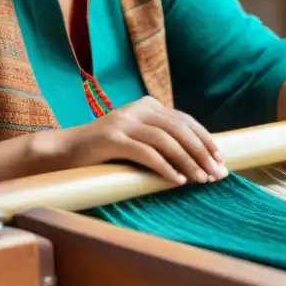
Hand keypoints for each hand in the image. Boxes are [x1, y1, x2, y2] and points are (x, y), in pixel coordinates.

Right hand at [60, 96, 227, 185]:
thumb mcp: (137, 139)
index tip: (221, 160)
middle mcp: (138, 109)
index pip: (185, 121)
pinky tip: (177, 180)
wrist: (64, 151)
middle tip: (217, 174)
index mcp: (148, 105)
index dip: (206, 140)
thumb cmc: (105, 151)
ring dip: (188, 162)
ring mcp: (124, 122)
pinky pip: (146, 152)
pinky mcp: (112, 138)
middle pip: (180, 129)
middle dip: (202, 153)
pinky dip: (165, 167)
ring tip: (201, 180)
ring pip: (166, 140)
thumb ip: (161, 140)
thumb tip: (198, 159)